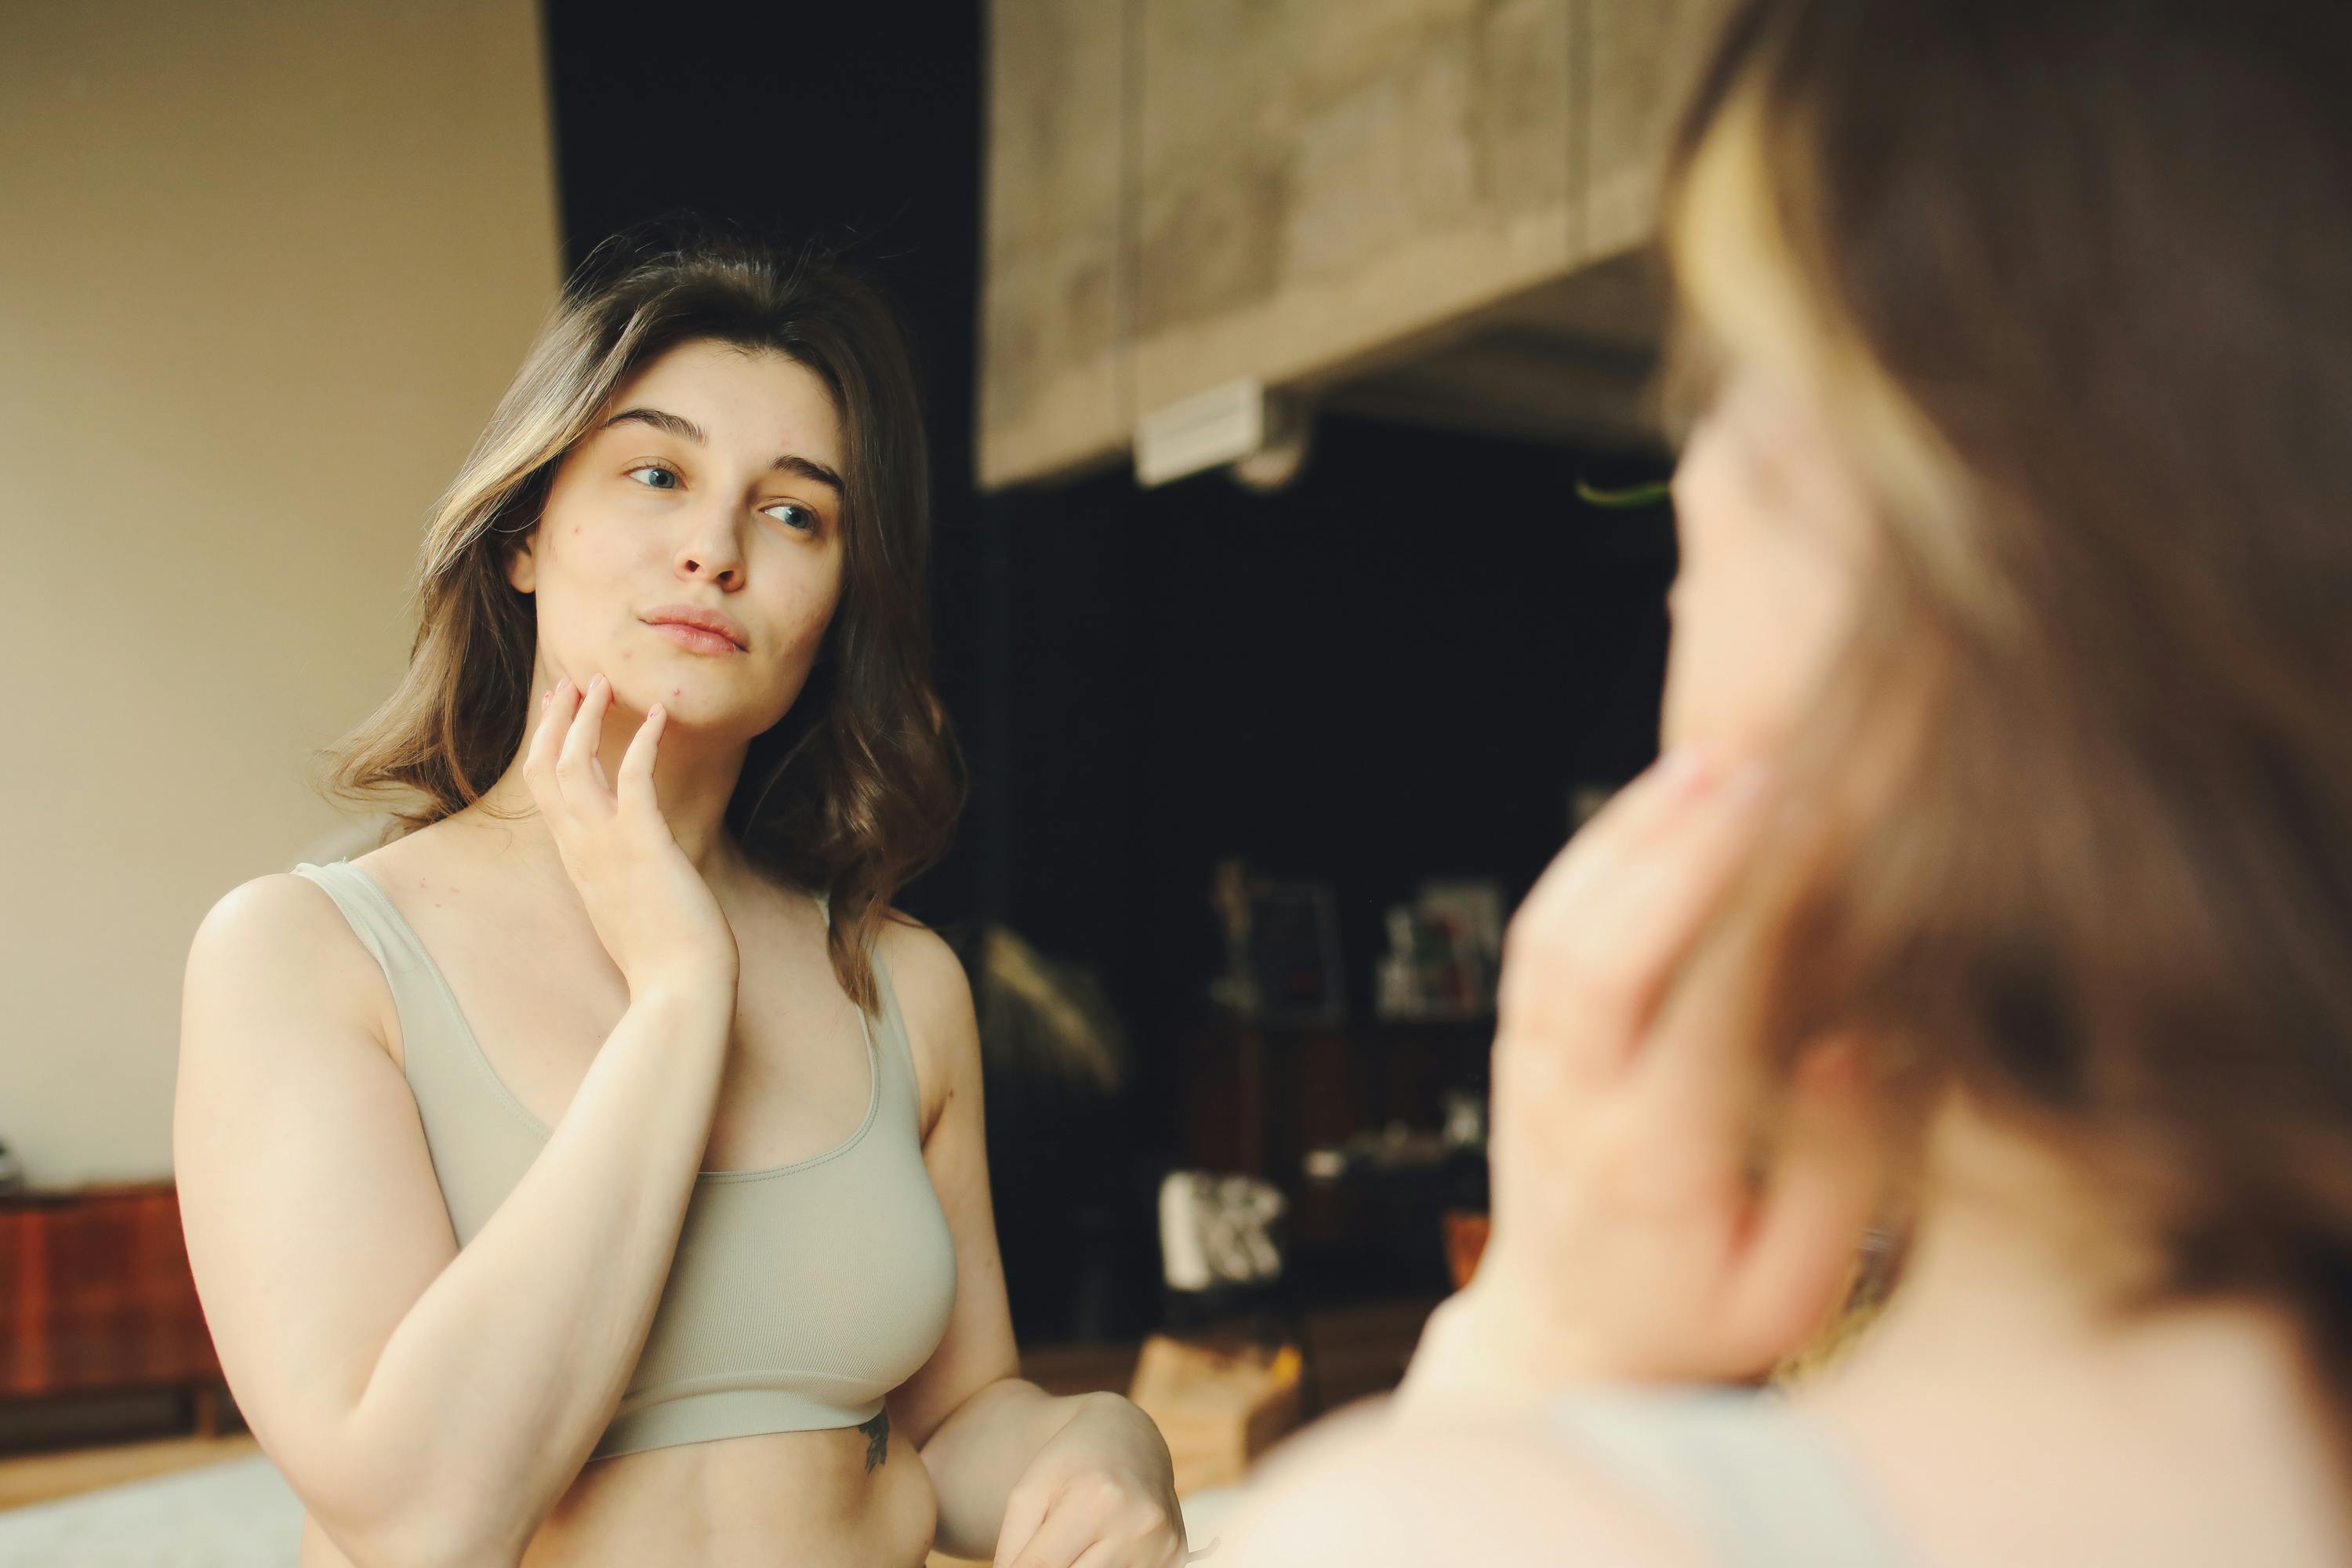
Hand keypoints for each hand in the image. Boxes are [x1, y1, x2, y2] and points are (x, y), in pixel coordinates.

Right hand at [522, 672, 738, 996]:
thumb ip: (619, 880)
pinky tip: (660, 714)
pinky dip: (644, 741)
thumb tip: (633, 867)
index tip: (558, 711)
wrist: (678, 990)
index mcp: (576, 862)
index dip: (547, 745)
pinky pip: (633, 778)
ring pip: (575, 764)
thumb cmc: (664, 957)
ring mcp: (606, 846)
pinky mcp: (643, 845)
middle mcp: (580, 849)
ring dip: (588, 717)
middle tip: (574, 679)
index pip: (545, 791)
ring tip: (604, 681)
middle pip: (546, 768)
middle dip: (557, 720)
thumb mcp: (627, 909)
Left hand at [996, 1394, 1187, 1567]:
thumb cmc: (1070, 1462)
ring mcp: (1163, 1545)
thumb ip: (1012, 1544)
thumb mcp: (1029, 1489)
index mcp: (1096, 1501)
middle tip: (1049, 1548)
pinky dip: (1107, 1567)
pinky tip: (1099, 1547)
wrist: (1128, 1435)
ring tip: (1076, 1542)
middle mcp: (1137, 1525)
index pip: (1041, 1567)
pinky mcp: (1176, 1556)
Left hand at [1399, 749, 1877, 1407]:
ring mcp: (1528, 1065)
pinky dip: (1592, 857)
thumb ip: (1829, 1176)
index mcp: (1647, 1165)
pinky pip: (1539, 931)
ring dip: (1630, 835)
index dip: (1761, 922)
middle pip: (1605, 953)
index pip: (1701, 1017)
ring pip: (1559, 926)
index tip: (1830, 848)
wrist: (1561, 1342)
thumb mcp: (1786, 1289)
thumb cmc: (1694, 1319)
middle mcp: (1571, 1102)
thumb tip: (1852, 1043)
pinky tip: (1653, 804)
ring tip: (1712, 761)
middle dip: (1682, 853)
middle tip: (1767, 773)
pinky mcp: (1517, 1041)